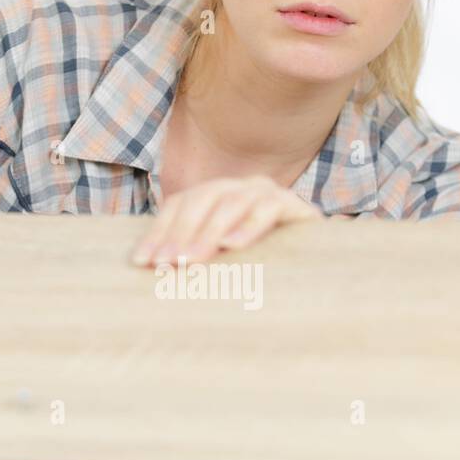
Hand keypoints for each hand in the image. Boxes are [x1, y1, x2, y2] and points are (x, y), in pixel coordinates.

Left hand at [130, 174, 320, 265]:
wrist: (316, 262)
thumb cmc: (260, 265)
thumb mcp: (222, 261)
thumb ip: (194, 258)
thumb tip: (148, 272)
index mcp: (216, 196)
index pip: (179, 205)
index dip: (159, 231)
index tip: (143, 262)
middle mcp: (238, 187)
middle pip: (200, 199)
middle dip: (179, 232)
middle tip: (166, 264)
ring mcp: (266, 192)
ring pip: (230, 202)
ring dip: (208, 231)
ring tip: (192, 259)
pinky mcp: (294, 205)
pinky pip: (269, 208)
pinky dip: (249, 225)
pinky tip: (232, 245)